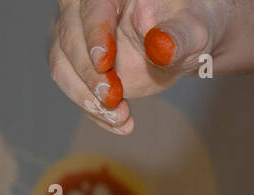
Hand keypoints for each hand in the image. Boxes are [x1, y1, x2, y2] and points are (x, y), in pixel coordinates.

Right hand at [48, 1, 227, 134]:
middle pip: (68, 35)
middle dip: (88, 73)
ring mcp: (78, 35)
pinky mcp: (78, 62)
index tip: (105, 62)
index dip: (95, 32)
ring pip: (61, 63)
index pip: (93, 5)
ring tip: (121, 118)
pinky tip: (120, 124)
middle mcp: (86, 7)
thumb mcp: (192, 32)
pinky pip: (72, 86)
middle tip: (113, 100)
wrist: (184, 44)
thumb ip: (177, 36)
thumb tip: (159, 45)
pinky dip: (93, 110)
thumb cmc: (187, 28)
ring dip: (85, 97)